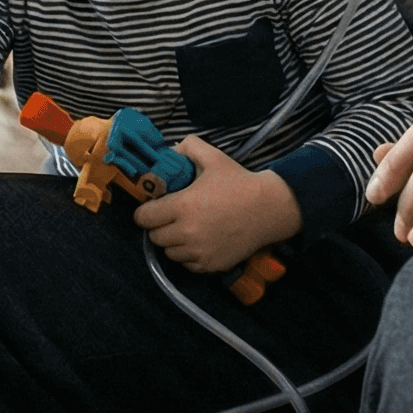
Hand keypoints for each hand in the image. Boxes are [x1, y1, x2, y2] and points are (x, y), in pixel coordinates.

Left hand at [131, 138, 300, 272]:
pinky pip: (187, 265)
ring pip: (170, 253)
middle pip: (154, 237)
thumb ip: (187, 147)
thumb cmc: (240, 182)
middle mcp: (187, 233)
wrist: (269, 208)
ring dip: (173, 242)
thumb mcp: (213, 157)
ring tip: (186, 229)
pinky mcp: (211, 265)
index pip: (144, 218)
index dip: (145, 212)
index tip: (152, 207)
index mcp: (183, 206)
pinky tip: (200, 241)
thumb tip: (168, 151)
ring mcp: (199, 252)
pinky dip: (189, 255)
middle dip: (158, 227)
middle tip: (170, 217)